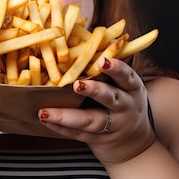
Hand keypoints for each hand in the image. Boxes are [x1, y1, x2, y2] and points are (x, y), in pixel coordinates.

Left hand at [38, 57, 155, 164]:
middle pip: (110, 98)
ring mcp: (112, 125)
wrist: (134, 143)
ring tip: (45, 110)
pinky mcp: (97, 139)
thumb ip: (109, 66)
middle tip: (76, 85)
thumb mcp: (125, 85)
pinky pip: (77, 133)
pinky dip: (60, 126)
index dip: (116, 68)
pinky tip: (45, 118)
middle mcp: (125, 107)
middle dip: (94, 91)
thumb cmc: (123, 102)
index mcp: (131, 88)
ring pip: (90, 121)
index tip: (102, 60)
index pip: (126, 76)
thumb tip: (88, 35)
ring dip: (66, 115)